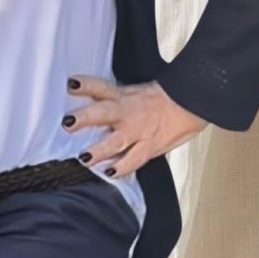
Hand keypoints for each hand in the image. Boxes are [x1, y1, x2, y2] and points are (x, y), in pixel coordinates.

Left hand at [62, 75, 208, 176]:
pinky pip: (133, 161)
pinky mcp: (148, 147)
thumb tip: (92, 100)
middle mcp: (127, 113)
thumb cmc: (162, 97)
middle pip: (102, 113)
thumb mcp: (134, 89)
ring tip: (84, 158)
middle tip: (68, 123)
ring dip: (98, 151)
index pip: (100, 86)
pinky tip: (110, 173)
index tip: (71, 84)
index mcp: (123, 96)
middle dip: (84, 118)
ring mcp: (137, 132)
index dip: (85, 85)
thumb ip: (114, 96)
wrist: (189, 104)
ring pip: (114, 143)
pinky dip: (121, 168)